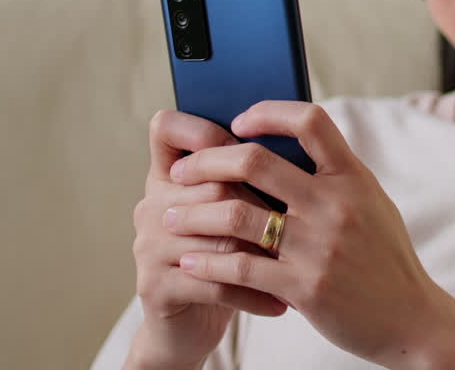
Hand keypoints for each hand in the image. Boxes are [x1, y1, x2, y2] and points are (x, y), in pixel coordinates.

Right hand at [128, 109, 288, 368]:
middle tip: (301, 218)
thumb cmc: (229, 259)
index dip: (201, 127)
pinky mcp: (156, 287)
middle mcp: (151, 205)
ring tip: (302, 261)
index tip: (244, 131)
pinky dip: (254, 293)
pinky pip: (214, 282)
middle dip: (262, 203)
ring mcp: (148, 246)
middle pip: (212, 184)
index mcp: (169, 177)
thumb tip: (306, 149)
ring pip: (217, 234)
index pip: (166, 128)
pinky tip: (282, 302)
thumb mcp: (236, 214)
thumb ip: (254, 181)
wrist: (191, 327)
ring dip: (264, 250)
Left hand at [163, 101, 440, 367]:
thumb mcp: (371, 205)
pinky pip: (239, 267)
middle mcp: (335, 204)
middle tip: (180, 171)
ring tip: (168, 218)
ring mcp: (319, 246)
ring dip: (192, 214)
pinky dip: (206, 263)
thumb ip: (333, 177)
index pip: (309, 120)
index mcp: (353, 177)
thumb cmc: (385, 259)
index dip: (267, 112)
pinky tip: (188, 261)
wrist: (411, 320)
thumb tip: (283, 146)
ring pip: (235, 214)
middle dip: (205, 161)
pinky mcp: (304, 287)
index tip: (236, 122)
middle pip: (255, 161)